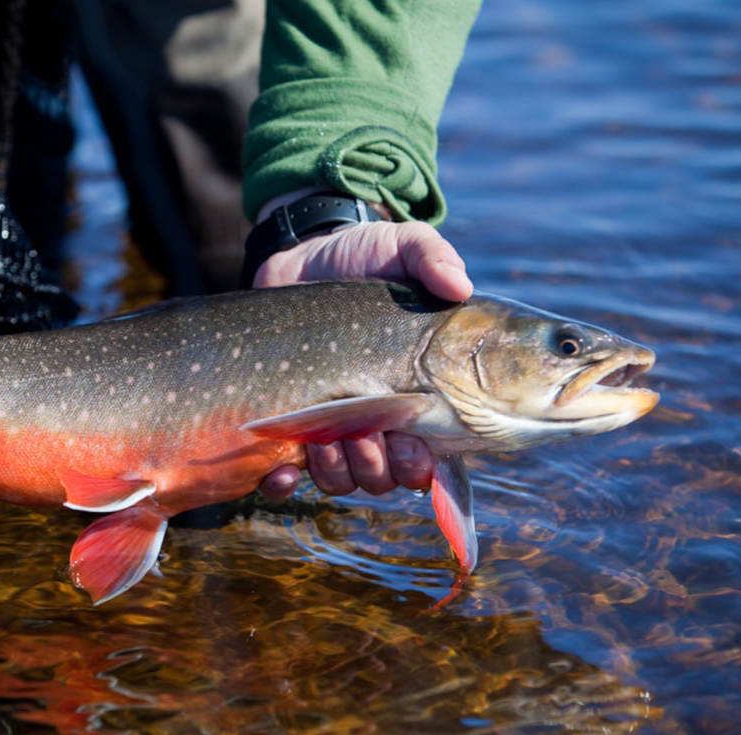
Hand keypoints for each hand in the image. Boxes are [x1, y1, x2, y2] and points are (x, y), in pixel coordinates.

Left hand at [252, 200, 473, 499]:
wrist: (302, 254)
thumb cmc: (364, 256)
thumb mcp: (403, 247)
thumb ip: (433, 258)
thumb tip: (459, 284)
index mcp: (417, 397)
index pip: (430, 458)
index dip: (421, 466)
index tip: (412, 441)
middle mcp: (378, 422)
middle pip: (386, 477)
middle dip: (379, 467)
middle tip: (369, 435)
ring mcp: (330, 426)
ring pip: (341, 479)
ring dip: (335, 467)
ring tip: (324, 437)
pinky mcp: (287, 424)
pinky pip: (286, 477)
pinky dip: (284, 482)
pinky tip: (281, 469)